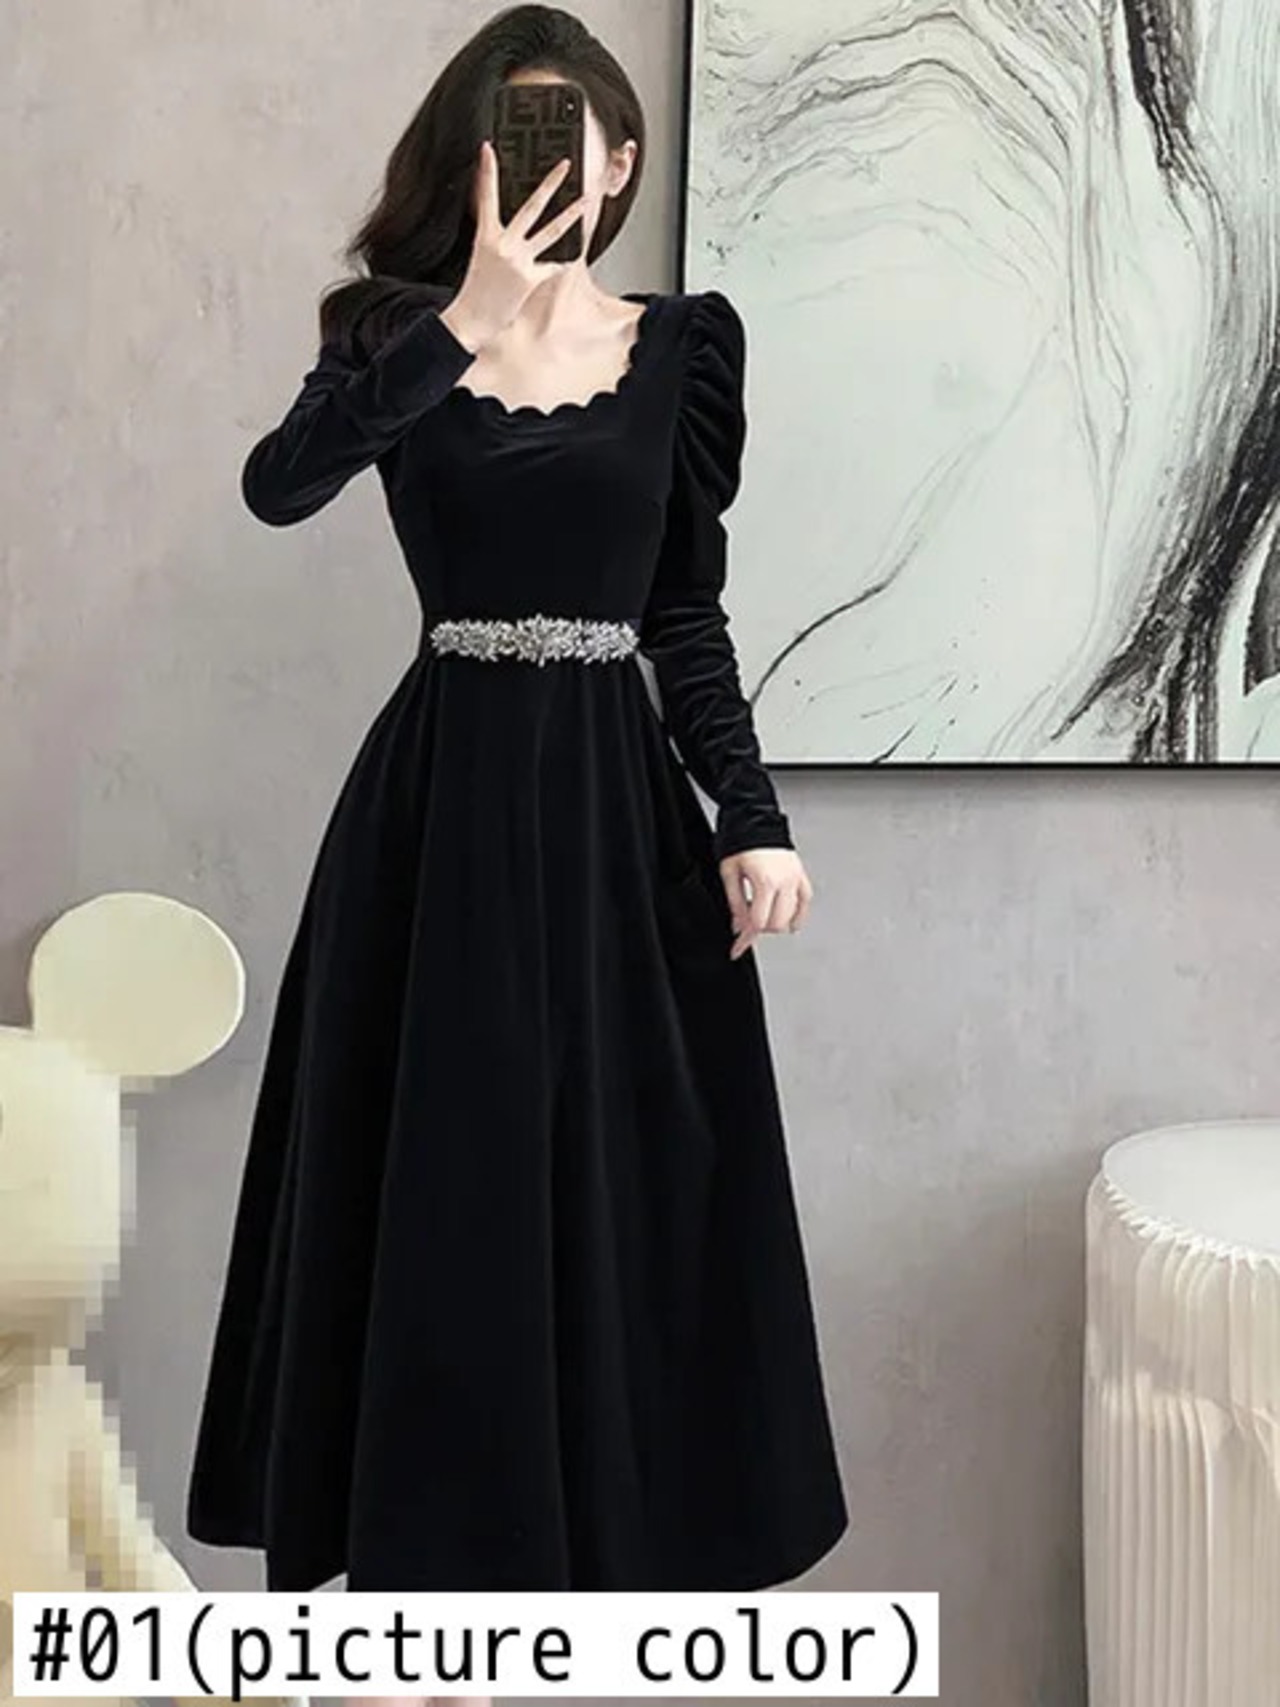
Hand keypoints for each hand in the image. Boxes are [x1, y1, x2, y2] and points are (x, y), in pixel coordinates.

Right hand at [440, 140, 587, 351]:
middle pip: (532, 206)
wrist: (471, 319)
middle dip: (550, 183)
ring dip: (571, 215)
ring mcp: (519, 261)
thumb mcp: (480, 256)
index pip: (485, 197)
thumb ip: (496, 237)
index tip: (489, 149)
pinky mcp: (530, 279)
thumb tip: (510, 226)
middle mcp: (504, 244)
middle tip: (565, 164)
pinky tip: (571, 256)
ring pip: (551, 231)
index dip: (486, 172)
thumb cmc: (475, 290)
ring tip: (586, 200)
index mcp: (486, 236)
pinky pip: (552, 266)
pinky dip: (560, 263)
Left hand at [719, 847, 813, 959]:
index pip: (759, 922)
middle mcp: (785, 881)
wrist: (754, 815)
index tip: (737, 948)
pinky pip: (805, 900)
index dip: (746, 938)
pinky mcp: (800, 873)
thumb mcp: (729, 872)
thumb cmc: (739, 838)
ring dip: (775, 922)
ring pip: (791, 916)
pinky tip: (792, 923)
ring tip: (760, 918)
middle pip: (776, 923)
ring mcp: (795, 877)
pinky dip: (798, 914)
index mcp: (766, 882)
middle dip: (759, 929)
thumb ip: (736, 902)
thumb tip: (738, 925)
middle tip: (744, 927)